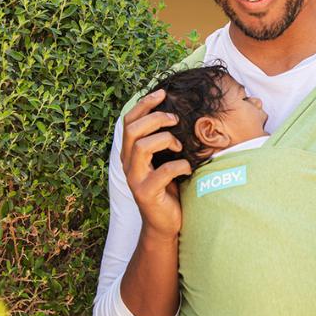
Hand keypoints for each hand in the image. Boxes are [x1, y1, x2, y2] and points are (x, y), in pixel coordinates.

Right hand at [120, 89, 190, 239]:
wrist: (165, 223)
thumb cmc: (168, 187)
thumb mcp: (163, 159)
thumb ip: (164, 140)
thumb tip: (180, 112)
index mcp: (130, 152)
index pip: (129, 120)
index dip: (144, 103)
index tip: (163, 92)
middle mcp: (128, 163)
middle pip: (133, 130)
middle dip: (156, 118)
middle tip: (175, 119)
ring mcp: (135, 179)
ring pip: (142, 147)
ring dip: (166, 140)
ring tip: (180, 145)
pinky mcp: (146, 193)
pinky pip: (162, 172)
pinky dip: (179, 165)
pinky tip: (187, 168)